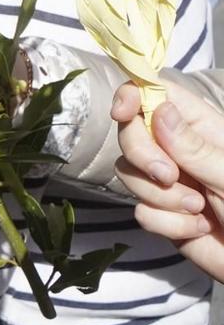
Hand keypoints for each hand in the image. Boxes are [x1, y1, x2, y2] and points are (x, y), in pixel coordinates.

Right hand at [114, 84, 223, 280]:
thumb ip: (195, 148)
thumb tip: (160, 109)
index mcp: (203, 130)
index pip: (159, 95)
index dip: (133, 95)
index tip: (122, 113)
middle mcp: (179, 151)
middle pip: (131, 133)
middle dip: (143, 156)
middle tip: (169, 177)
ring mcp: (168, 183)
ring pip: (130, 174)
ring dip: (162, 197)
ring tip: (198, 210)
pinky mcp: (162, 214)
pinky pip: (142, 211)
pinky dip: (168, 224)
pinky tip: (197, 228)